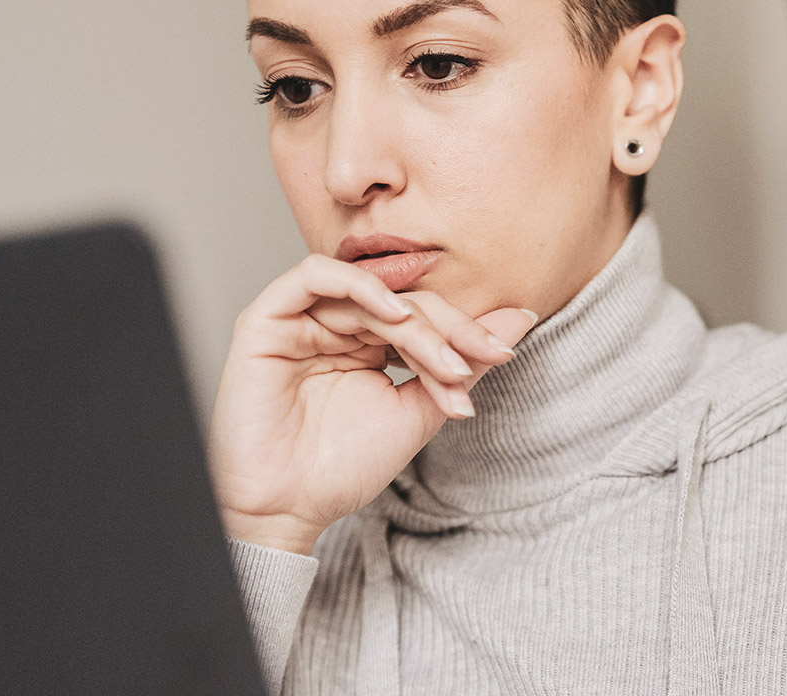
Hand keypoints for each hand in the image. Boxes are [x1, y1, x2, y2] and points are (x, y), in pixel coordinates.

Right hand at [207, 254, 536, 553]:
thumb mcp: (418, 410)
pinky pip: (311, 276)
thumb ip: (463, 363)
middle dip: (447, 332)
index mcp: (368, 343)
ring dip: (415, 323)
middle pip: (403, 302)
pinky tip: (393, 313)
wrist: (290, 509)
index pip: (424, 316)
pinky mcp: (265, 321)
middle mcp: (335, 326)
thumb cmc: (343, 467)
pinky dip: (358, 285)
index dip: (464, 332)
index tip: (501, 357)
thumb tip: (521, 315)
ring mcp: (301, 321)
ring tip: (441, 359)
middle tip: (471, 365)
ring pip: (370, 293)